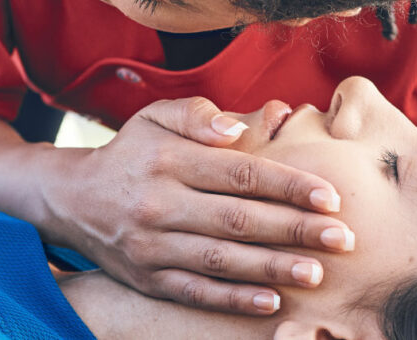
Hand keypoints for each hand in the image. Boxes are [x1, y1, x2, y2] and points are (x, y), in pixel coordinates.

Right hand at [46, 97, 352, 315]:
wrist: (72, 199)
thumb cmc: (131, 153)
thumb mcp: (154, 118)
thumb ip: (197, 114)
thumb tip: (240, 127)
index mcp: (166, 158)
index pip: (239, 173)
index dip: (288, 185)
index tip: (330, 196)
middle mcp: (157, 202)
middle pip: (237, 219)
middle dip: (295, 229)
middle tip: (344, 238)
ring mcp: (150, 245)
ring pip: (220, 259)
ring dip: (272, 267)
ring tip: (317, 272)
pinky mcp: (146, 277)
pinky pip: (193, 291)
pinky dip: (232, 299)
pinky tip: (271, 301)